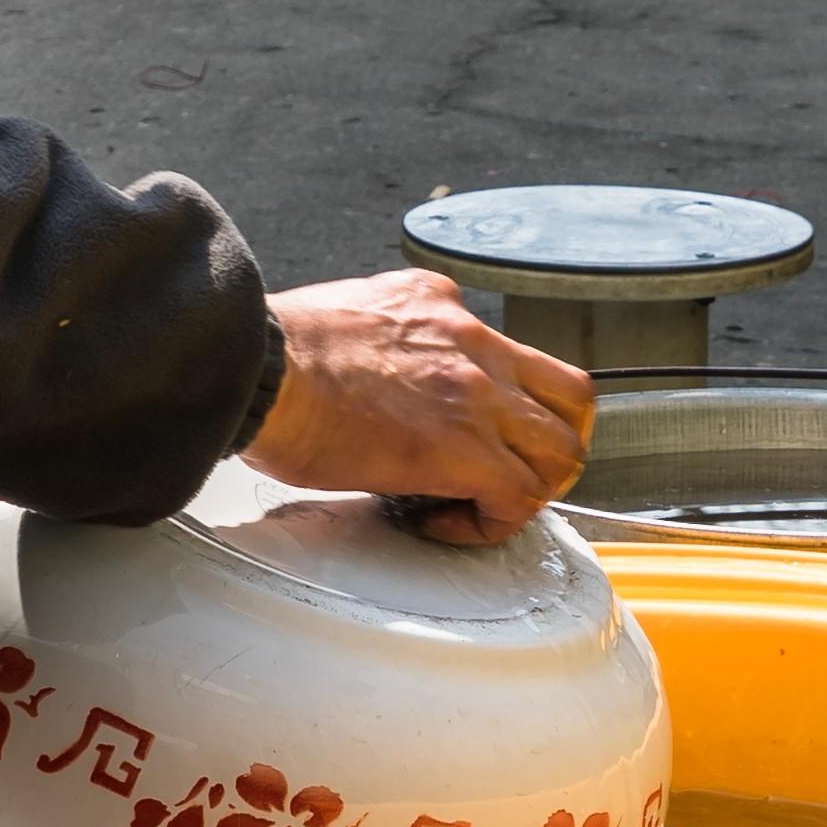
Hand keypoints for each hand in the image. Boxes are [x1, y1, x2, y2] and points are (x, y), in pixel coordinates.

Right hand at [248, 270, 596, 543]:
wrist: (256, 366)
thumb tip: (378, 381)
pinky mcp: (463, 449)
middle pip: (570, 396)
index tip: (465, 435)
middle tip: (510, 473)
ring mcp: (476, 394)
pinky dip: (493, 522)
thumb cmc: (274, 352)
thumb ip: (385, 340)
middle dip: (551, 443)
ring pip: (563, 449)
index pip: (511, 350)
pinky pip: (520, 497)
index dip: (503, 405)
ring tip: (483, 504)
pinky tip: (445, 522)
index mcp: (437, 303)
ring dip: (533, 487)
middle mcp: (471, 341)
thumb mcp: (347, 315)